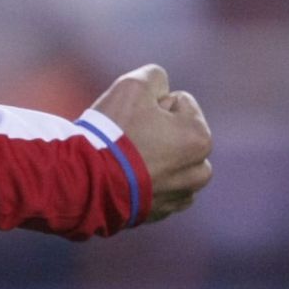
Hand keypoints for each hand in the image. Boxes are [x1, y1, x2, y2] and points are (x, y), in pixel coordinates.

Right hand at [89, 64, 212, 222]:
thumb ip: (155, 76)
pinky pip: (158, 186)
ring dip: (155, 156)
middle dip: (158, 130)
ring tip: (126, 159)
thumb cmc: (114, 132)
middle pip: (178, 132)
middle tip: (129, 138)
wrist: (88, 182)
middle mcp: (199, 171)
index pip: (179, 101)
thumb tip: (161, 87)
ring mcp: (181, 195)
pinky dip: (147, 180)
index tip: (135, 119)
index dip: (153, 104)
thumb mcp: (133, 85)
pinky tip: (125, 178)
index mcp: (200, 138)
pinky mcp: (161, 212)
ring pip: (170, 161)